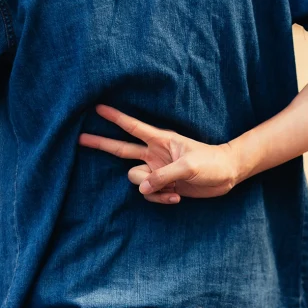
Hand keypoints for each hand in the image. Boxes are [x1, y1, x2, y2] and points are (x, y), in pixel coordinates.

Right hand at [79, 105, 240, 203]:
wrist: (227, 175)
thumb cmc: (211, 163)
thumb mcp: (188, 166)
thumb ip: (164, 176)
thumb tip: (142, 187)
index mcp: (161, 141)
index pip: (133, 127)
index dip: (115, 118)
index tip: (97, 108)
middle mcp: (155, 154)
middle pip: (121, 149)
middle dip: (101, 144)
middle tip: (80, 138)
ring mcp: (158, 170)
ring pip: (137, 180)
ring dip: (150, 189)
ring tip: (173, 190)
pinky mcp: (164, 185)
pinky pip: (150, 194)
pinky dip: (160, 198)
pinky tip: (177, 198)